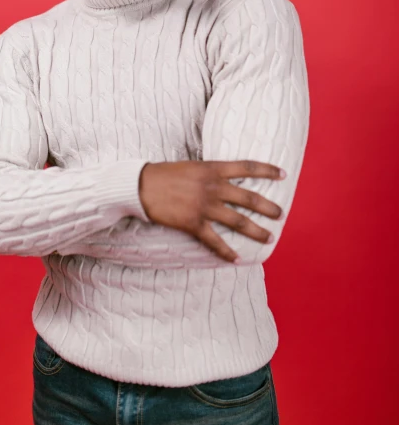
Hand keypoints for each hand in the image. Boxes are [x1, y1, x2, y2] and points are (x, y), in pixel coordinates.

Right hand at [138, 160, 284, 262]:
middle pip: (249, 197)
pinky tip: (236, 259)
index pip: (247, 167)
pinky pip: (214, 240)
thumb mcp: (192, 166)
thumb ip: (210, 173)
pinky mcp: (193, 223)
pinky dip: (226, 251)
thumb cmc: (165, 173)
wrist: (141, 185)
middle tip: (282, 214)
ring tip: (269, 237)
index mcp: (213, 169)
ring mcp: (204, 206)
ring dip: (256, 230)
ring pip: (238, 221)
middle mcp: (213, 187)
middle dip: (268, 207)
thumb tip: (226, 178)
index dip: (267, 170)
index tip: (283, 174)